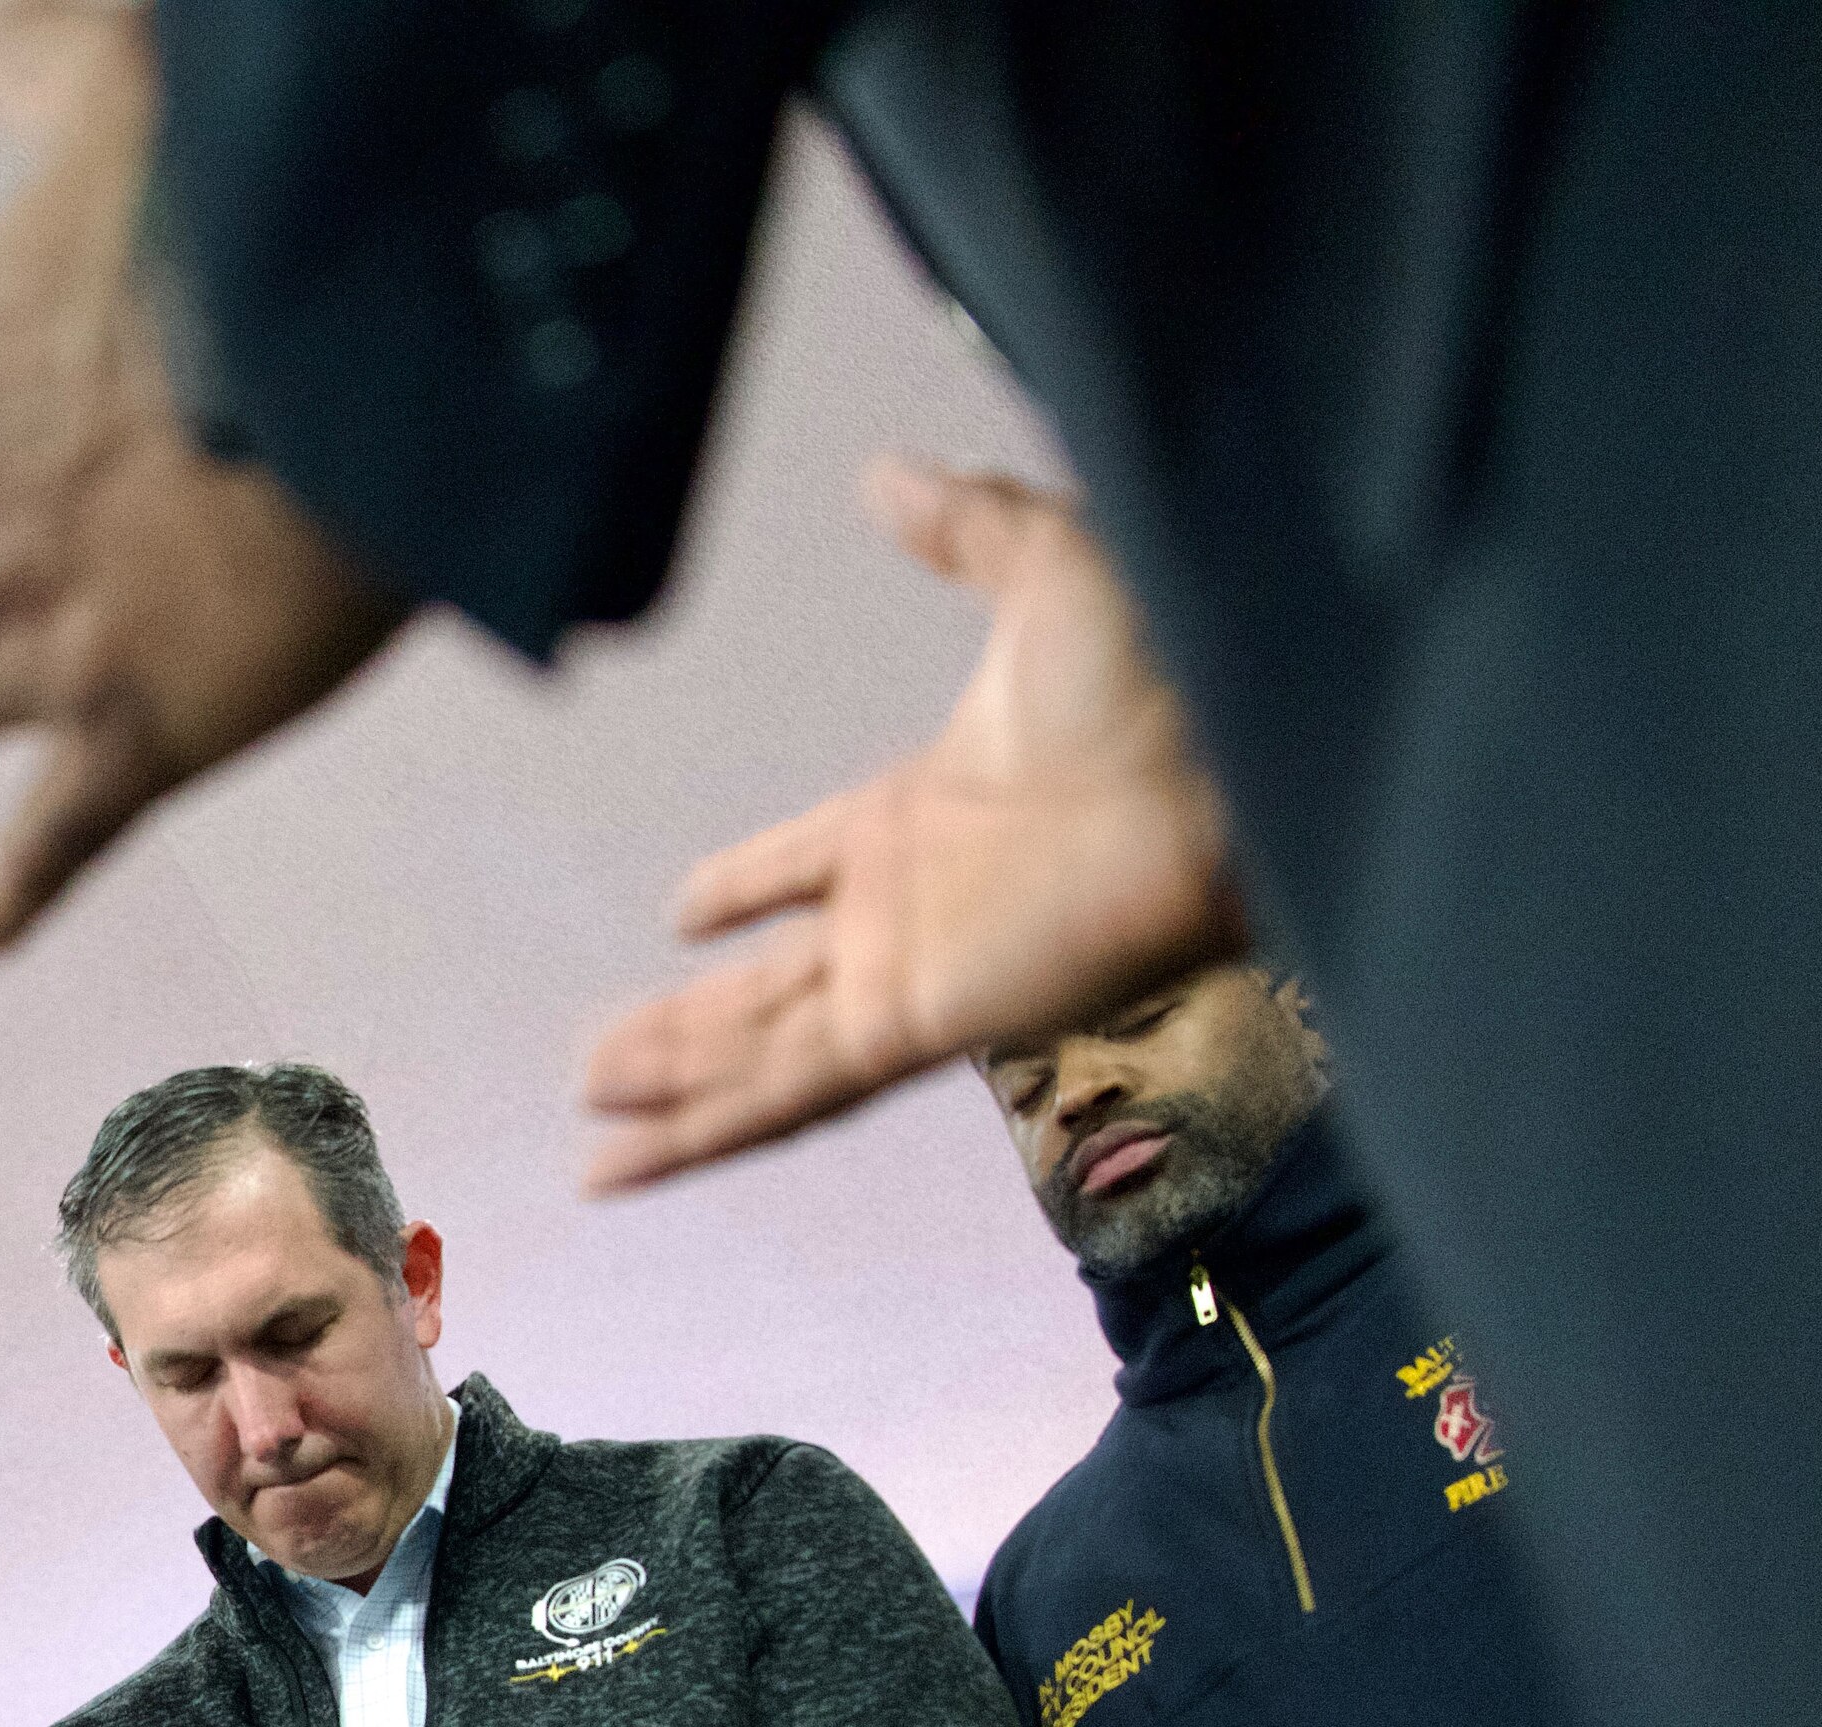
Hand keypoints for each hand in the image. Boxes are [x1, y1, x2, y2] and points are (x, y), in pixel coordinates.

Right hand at [580, 461, 1241, 1190]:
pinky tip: (628, 1159)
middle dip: (684, 1031)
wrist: (1229, 756)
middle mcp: (906, 914)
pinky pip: (786, 1092)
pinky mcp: (918, 1027)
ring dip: (674, 1095)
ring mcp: (907, 978)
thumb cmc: (1168, 670)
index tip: (685, 914)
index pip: (802, 866)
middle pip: (764, 990)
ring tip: (592, 1142)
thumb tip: (885, 472)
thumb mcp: (1043, 562)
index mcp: (920, 816)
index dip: (746, 889)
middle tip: (597, 1067)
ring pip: (760, 1055)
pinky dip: (703, 1131)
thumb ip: (961, 523)